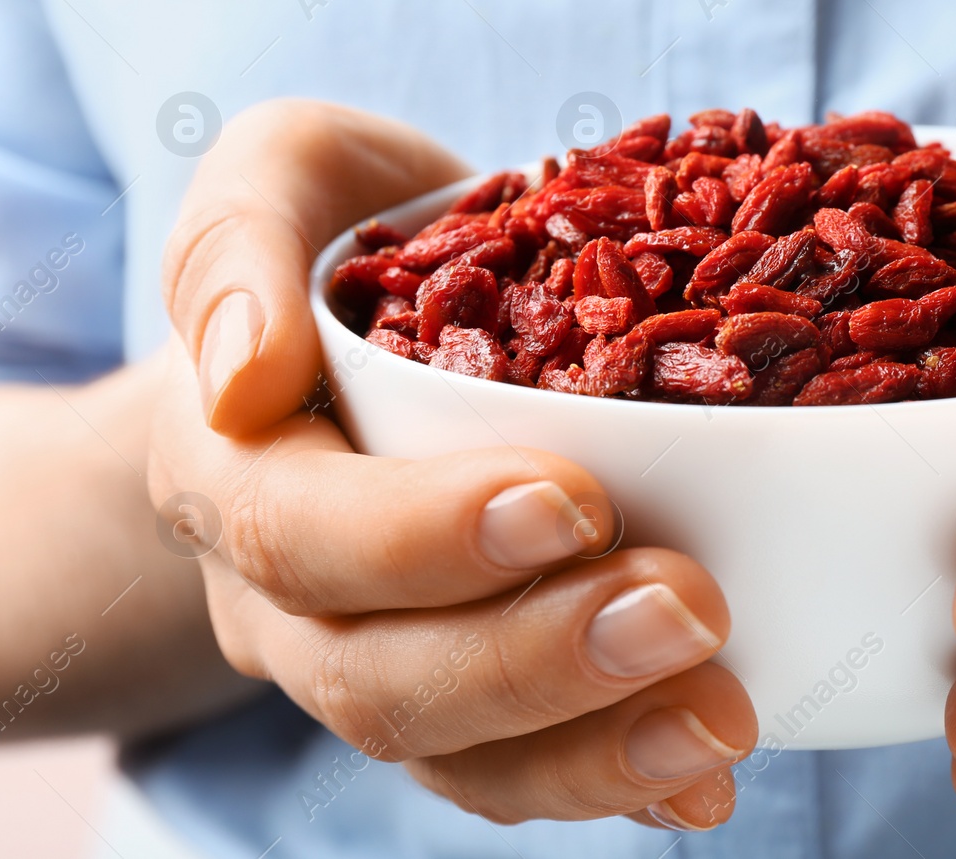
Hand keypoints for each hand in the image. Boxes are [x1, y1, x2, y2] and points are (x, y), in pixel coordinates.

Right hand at [149, 100, 754, 830]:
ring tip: (722, 718)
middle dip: (537, 659)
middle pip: (380, 678)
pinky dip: (616, 779)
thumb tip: (241, 371)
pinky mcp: (465, 696)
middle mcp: (290, 597)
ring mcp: (377, 660)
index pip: (301, 531)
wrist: (360, 334)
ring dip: (592, 751)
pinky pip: (519, 772)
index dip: (424, 536)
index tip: (571, 500)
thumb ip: (239, 237)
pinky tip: (707, 775)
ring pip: (456, 757)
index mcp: (233, 467)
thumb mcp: (281, 175)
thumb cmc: (336, 242)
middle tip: (686, 610)